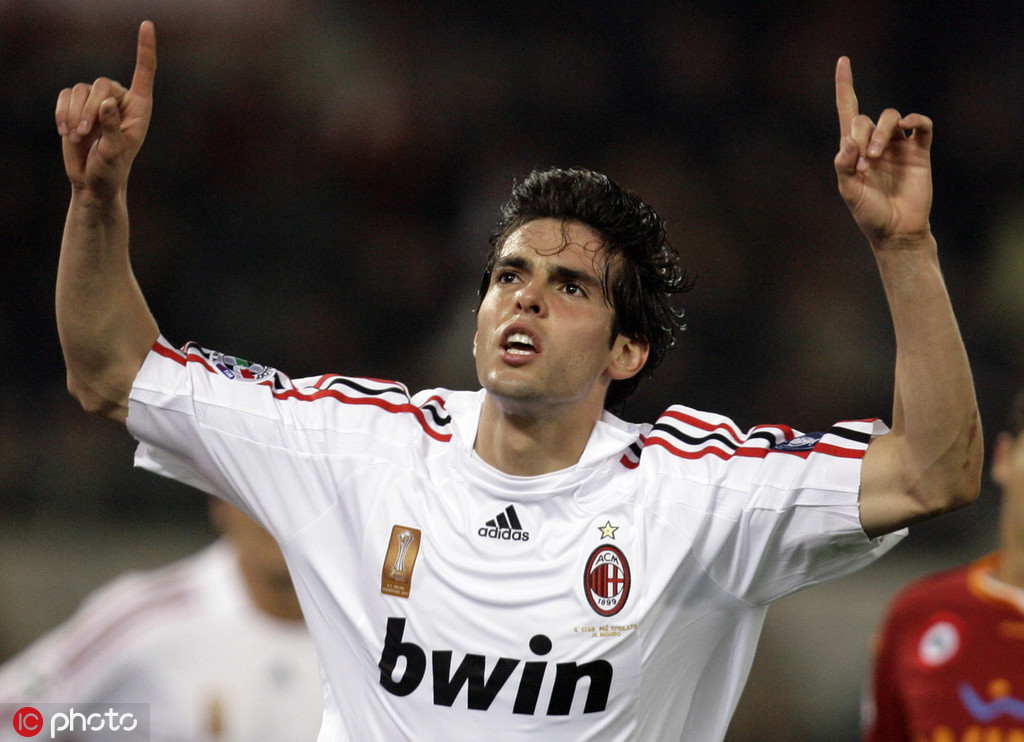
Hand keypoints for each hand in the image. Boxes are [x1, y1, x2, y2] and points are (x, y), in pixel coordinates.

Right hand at [55, 21, 156, 199]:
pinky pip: (65, 96)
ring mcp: (97, 102)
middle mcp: (120, 100)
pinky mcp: (76, 106)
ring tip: (76, 136)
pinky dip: (62, 112)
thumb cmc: (111, 171)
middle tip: (85, 133)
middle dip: (89, 108)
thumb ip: (112, 129)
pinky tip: (66, 132)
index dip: (145, 49)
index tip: (146, 24)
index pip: (144, 73)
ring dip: (74, 113)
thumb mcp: (114, 154)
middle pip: (101, 84)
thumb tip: (106, 103)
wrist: (93, 183)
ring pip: (80, 89)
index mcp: (139, 109)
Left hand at [834, 56, 932, 248]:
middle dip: (861, 137)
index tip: (844, 60)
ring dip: (881, 133)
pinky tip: (908, 125)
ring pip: (891, 118)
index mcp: (853, 150)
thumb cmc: (868, 214)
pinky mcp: (919, 152)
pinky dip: (915, 120)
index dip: (845, 86)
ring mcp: (898, 146)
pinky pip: (921, 125)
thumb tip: (846, 142)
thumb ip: (843, 167)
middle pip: (866, 119)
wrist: (897, 231)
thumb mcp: (849, 193)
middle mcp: (875, 143)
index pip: (848, 112)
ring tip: (875, 158)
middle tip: (862, 165)